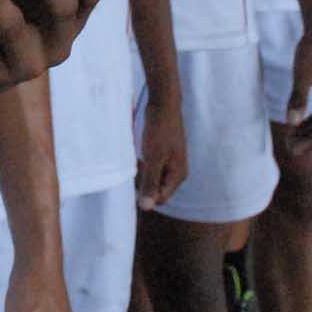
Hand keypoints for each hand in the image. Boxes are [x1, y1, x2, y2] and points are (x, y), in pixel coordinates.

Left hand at [135, 92, 187, 207]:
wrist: (163, 104)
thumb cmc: (159, 130)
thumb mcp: (153, 158)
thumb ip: (150, 182)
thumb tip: (146, 207)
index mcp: (178, 175)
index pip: (160, 198)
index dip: (146, 194)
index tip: (133, 182)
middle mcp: (176, 171)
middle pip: (157, 189)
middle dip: (144, 183)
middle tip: (135, 167)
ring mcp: (170, 162)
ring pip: (153, 177)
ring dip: (142, 172)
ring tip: (137, 158)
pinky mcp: (164, 154)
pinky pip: (152, 166)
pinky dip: (144, 163)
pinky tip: (138, 153)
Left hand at [282, 28, 311, 151]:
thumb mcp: (302, 73)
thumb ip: (298, 98)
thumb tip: (293, 122)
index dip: (310, 142)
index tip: (293, 150)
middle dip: (309, 141)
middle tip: (290, 149)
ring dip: (309, 133)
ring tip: (291, 139)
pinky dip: (311, 122)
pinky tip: (298, 125)